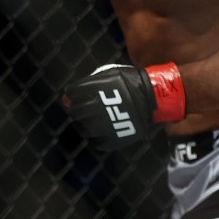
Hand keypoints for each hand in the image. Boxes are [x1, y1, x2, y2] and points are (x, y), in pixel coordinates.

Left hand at [61, 63, 185, 150]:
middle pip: (75, 112)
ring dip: (83, 124)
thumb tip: (66, 98)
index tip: (76, 94)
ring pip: (83, 128)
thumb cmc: (128, 82)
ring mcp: (106, 124)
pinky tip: (101, 131)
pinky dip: (97, 138)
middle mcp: (98, 107)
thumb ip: (86, 84)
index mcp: (96, 89)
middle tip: (82, 108)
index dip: (72, 93)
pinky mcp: (115, 138)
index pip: (72, 92)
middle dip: (75, 109)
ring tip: (90, 120)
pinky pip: (97, 143)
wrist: (152, 97)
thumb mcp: (108, 75)